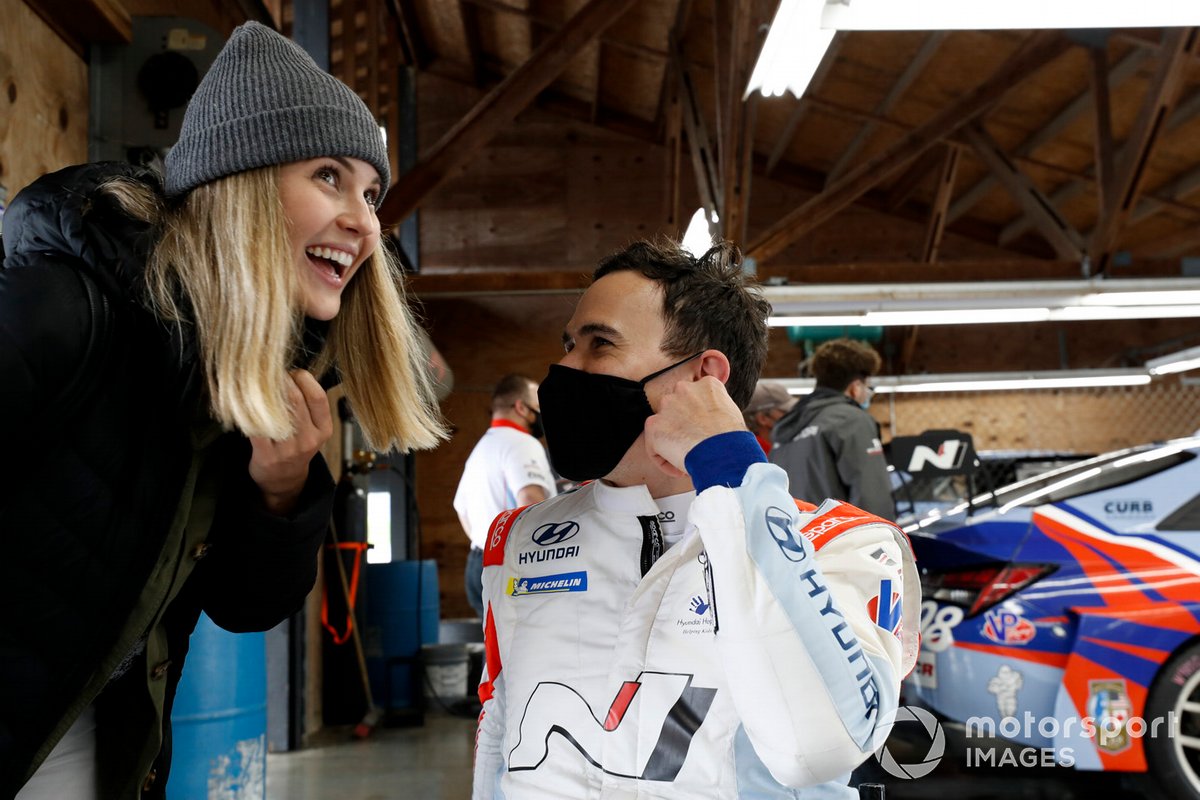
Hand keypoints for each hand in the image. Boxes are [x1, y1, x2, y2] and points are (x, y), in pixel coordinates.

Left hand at [248, 370, 332, 514]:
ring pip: (274, 412)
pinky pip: (255, 426)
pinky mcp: (266, 454)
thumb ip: (308, 404)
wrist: (284, 479)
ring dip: (261, 393)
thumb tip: (290, 372)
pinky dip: (246, 411)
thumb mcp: (313, 428)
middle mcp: (308, 439)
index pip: (318, 396)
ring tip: (255, 384)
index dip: (303, 378)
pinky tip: (242, 402)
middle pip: (295, 399)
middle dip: (280, 380)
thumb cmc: (297, 446)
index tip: (292, 372)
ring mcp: (288, 448)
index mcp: (323, 429)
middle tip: (268, 373)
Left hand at [644, 376, 745, 477]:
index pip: (696, 398)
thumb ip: (715, 409)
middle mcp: (684, 389)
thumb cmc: (733, 440)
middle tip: (694, 446)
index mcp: (706, 385)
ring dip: (673, 444)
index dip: (698, 419)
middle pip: (677, 408)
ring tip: (688, 460)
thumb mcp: (732, 413)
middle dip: (683, 427)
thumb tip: (708, 421)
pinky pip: (654, 447)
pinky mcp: (654, 425)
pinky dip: (664, 461)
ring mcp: (667, 406)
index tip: (704, 434)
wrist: (724, 453)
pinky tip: (680, 470)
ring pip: (664, 427)